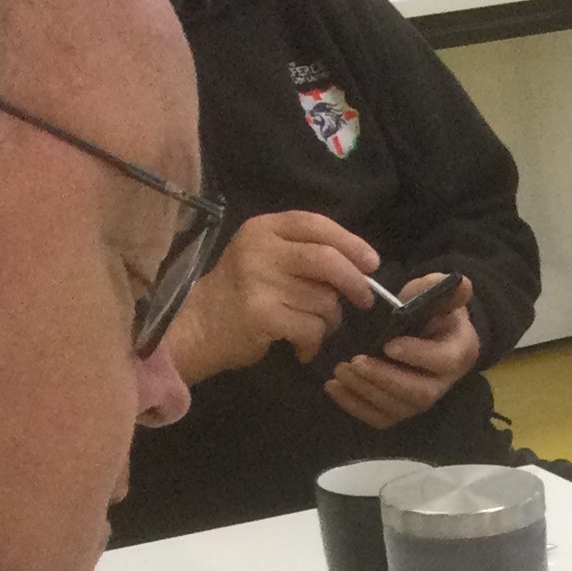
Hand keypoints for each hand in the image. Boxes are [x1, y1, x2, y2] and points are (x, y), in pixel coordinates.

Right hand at [165, 210, 379, 380]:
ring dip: (328, 320)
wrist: (199, 326)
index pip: (315, 224)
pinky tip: (301, 346)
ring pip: (324, 300)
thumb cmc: (241, 292)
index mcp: (263, 229)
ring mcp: (259, 281)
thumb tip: (360, 265)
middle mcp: (260, 250)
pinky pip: (312, 328)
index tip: (372, 263)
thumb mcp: (266, 257)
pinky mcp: (262, 314)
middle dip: (354, 281)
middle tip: (364, 299)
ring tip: (309, 325)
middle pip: (326, 260)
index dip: (350, 242)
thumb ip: (304, 252)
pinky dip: (313, 342)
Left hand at [325, 274, 481, 429]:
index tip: (388, 345)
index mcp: (458, 352)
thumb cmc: (429, 310)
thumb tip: (461, 283)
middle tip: (354, 362)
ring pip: (397, 409)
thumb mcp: (435, 294)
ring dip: (365, 392)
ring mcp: (421, 400)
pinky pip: (379, 418)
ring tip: (339, 371)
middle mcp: (443, 383)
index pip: (443, 361)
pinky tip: (334, 387)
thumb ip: (442, 288)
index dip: (417, 356)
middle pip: (419, 393)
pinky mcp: (401, 409)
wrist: (425, 333)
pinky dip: (354, 406)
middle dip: (384, 379)